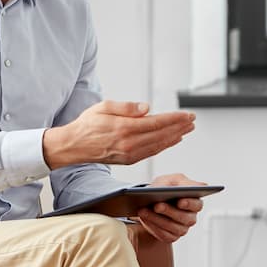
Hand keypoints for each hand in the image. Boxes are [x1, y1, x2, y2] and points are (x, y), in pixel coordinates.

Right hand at [43, 101, 194, 168]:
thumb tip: (146, 108)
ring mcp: (130, 154)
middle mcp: (129, 143)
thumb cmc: (88, 124)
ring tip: (187, 130)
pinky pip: (151, 152)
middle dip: (179, 127)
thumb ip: (126, 107)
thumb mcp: (104, 107)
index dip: (174, 119)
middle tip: (192, 121)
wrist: (74, 145)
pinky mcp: (129, 160)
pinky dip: (164, 146)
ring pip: (159, 145)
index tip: (187, 115)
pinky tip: (172, 140)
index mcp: (124, 128)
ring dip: (175, 137)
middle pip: (162, 135)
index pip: (157, 123)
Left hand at [135, 172, 203, 242]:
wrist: (152, 200)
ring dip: (157, 219)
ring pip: (172, 227)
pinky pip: (164, 234)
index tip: (180, 202)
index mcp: (195, 201)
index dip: (189, 204)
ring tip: (144, 210)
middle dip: (169, 211)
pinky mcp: (171, 236)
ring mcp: (182, 228)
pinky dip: (153, 226)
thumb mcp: (170, 179)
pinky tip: (144, 218)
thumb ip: (177, 181)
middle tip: (157, 205)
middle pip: (184, 217)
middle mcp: (191, 217)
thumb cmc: (165, 187)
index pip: (197, 205)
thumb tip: (182, 187)